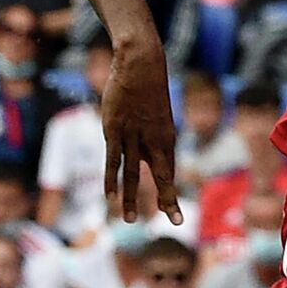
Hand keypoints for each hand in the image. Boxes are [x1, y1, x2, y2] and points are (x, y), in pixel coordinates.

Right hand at [100, 38, 181, 225]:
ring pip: (134, 173)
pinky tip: (111, 197)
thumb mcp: (155, 114)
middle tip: (175, 223)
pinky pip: (113, 160)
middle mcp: (154, 140)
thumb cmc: (147, 88)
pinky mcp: (115, 130)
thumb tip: (147, 152)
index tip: (175, 218)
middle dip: (168, 201)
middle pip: (162, 176)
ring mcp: (134, 136)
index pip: (170, 173)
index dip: (171, 196)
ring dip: (132, 198)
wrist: (141, 64)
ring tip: (130, 221)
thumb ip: (151, 136)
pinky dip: (112, 179)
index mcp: (166, 138)